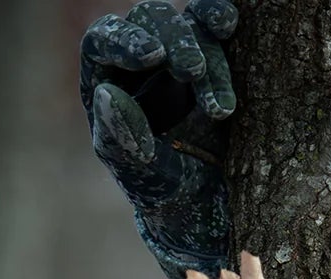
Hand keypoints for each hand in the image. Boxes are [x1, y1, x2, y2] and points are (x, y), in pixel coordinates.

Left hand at [81, 0, 238, 278]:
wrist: (214, 208)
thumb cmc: (170, 196)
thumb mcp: (146, 179)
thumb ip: (123, 142)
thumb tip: (108, 92)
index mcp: (108, 86)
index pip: (102, 42)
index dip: (124, 39)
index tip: (153, 56)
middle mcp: (140, 64)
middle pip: (148, 21)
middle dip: (174, 42)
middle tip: (194, 73)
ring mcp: (177, 55)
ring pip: (187, 23)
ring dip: (207, 54)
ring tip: (221, 109)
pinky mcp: (212, 55)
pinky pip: (212, 23)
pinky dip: (218, 19)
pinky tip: (228, 24)